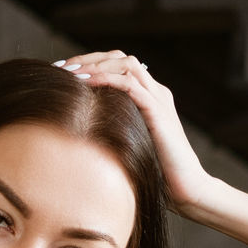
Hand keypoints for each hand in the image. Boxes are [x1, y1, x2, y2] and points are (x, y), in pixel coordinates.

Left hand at [52, 50, 215, 214]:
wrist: (187, 190)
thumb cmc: (156, 174)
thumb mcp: (128, 145)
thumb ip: (112, 131)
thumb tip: (78, 132)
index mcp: (149, 97)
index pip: (117, 65)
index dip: (89, 63)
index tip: (61, 73)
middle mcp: (156, 92)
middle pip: (120, 58)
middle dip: (87, 58)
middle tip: (60, 68)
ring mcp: (159, 100)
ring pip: (127, 64)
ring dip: (95, 64)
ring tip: (70, 73)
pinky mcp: (159, 112)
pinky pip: (131, 85)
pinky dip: (107, 79)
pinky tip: (86, 83)